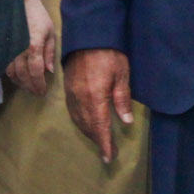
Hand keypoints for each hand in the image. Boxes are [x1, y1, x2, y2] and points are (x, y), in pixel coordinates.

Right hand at [5, 0, 56, 95]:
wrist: (22, 3)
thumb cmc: (39, 17)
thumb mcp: (50, 33)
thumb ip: (49, 53)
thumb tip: (49, 71)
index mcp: (33, 47)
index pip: (36, 72)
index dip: (39, 84)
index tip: (42, 91)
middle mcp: (19, 51)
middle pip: (23, 76)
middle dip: (30, 86)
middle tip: (36, 92)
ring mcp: (9, 50)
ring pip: (12, 73)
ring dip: (20, 83)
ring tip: (28, 86)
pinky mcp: (3, 48)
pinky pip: (4, 66)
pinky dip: (11, 75)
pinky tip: (18, 77)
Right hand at [63, 48, 133, 163]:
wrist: (87, 36)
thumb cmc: (109, 53)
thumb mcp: (122, 74)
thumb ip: (122, 98)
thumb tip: (125, 121)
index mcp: (95, 97)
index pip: (100, 127)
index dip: (104, 144)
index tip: (108, 157)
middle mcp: (80, 100)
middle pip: (88, 127)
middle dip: (98, 141)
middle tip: (109, 152)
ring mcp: (71, 95)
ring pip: (79, 121)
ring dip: (89, 133)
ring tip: (100, 141)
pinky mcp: (67, 89)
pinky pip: (73, 112)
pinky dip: (80, 122)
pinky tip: (87, 124)